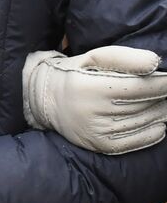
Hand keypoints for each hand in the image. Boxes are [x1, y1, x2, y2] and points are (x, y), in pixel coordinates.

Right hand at [23, 47, 166, 154]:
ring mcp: (97, 132)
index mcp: (88, 88)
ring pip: (144, 122)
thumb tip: (155, 63)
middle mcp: (91, 113)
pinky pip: (138, 140)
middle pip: (144, 105)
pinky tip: (157, 121)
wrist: (47, 101)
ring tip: (162, 103)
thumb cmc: (76, 74)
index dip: (163, 83)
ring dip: (160, 112)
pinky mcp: (101, 145)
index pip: (138, 87)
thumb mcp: (93, 57)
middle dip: (163, 97)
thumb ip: (124, 57)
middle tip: (166, 91)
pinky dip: (154, 132)